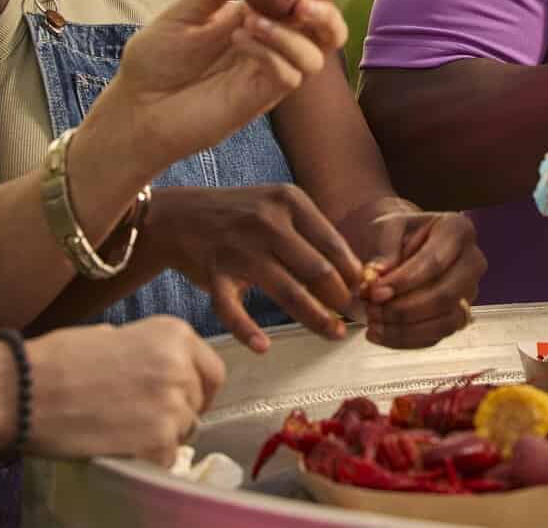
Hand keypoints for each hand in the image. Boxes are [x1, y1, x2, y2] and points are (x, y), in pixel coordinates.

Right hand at [25, 315, 226, 466]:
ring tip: (123, 430)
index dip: (199, 389)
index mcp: (174, 334)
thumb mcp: (112, 336)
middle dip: (178, 413)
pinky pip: (166, 458)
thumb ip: (146, 350)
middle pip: (199, 403)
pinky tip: (118, 446)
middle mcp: (181, 366)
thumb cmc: (57, 359)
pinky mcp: (156, 441)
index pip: (212, 371)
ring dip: (160, 436)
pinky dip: (146, 458)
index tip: (185, 401)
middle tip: (143, 419)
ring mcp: (172, 405)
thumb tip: (156, 365)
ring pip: (184, 432)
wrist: (25, 390)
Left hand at [107, 0, 348, 166]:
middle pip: (327, 30)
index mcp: (257, 18)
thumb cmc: (156, 60)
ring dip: (293, 33)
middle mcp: (271, 46)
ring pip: (316, 56)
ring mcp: (267, 74)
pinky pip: (289, 76)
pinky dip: (271, 53)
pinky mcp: (259, 100)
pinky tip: (239, 40)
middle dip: (325, 9)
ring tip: (252, 19)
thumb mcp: (187, 11)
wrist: (135, 104)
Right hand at [149, 185, 362, 351]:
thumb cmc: (241, 216)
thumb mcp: (278, 208)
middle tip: (354, 319)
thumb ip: (311, 234)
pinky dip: (247, 330)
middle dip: (341, 299)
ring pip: (287, 291)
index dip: (354, 274)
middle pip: (317, 269)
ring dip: (315, 318)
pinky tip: (263, 346)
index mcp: (289, 201)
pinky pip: (232, 309)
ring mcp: (239, 248)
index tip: (366, 295)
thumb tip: (354, 274)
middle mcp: (267, 221)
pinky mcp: (214, 273)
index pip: (333, 244)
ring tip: (332, 334)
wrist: (180, 216)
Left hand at [352, 208, 485, 348]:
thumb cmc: (396, 234)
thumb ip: (383, 250)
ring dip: (406, 329)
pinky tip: (380, 334)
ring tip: (373, 324)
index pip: (435, 262)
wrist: (398, 246)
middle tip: (372, 309)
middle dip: (404, 309)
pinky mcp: (458, 316)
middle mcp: (472, 262)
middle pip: (445, 296)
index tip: (374, 292)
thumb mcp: (385, 229)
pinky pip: (437, 336)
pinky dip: (406, 340)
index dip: (404, 281)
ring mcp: (468, 293)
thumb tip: (375, 275)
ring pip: (445, 322)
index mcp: (458, 230)